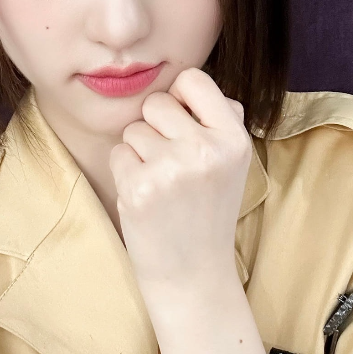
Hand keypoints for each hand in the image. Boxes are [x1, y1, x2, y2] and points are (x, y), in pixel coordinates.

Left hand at [108, 67, 252, 293]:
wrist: (194, 274)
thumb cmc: (208, 210)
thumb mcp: (233, 162)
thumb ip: (218, 119)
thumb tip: (187, 84)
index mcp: (234, 138)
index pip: (192, 79)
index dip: (180, 97)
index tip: (182, 122)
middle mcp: (205, 150)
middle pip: (156, 103)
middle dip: (156, 126)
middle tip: (171, 161)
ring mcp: (171, 169)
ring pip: (134, 129)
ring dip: (140, 151)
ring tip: (162, 182)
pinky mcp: (139, 188)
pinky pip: (118, 153)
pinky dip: (125, 171)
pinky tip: (146, 196)